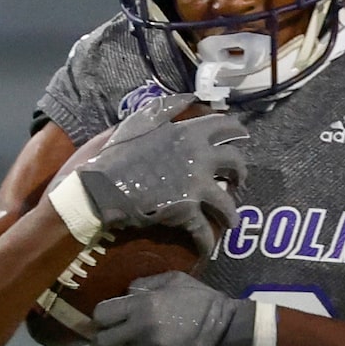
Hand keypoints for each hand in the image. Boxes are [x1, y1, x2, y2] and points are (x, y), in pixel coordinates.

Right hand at [71, 99, 250, 252]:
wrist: (101, 187)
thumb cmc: (118, 153)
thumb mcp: (140, 121)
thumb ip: (166, 108)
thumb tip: (188, 98)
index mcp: (189, 133)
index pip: (227, 127)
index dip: (239, 131)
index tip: (243, 136)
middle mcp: (199, 157)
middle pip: (235, 163)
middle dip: (241, 174)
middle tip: (238, 181)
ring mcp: (196, 186)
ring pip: (227, 204)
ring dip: (231, 215)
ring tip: (230, 221)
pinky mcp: (187, 211)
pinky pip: (204, 231)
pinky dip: (207, 242)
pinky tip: (208, 247)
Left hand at [86, 272, 255, 345]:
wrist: (229, 329)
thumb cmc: (203, 301)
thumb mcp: (175, 280)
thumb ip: (146, 284)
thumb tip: (126, 294)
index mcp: (141, 306)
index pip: (101, 315)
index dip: (99, 322)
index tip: (102, 328)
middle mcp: (142, 330)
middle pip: (103, 345)